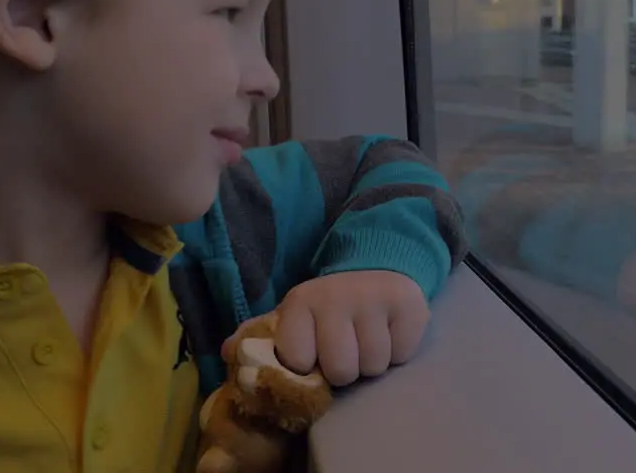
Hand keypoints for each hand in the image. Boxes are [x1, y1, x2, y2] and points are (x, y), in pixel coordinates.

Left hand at [222, 270, 429, 386]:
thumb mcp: (294, 317)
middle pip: (342, 369)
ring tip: (367, 340)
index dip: (307, 366)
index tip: (312, 355)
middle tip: (346, 350)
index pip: (297, 360)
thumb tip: (226, 351)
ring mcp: (375, 299)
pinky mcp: (409, 305)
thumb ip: (259, 336)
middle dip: (345, 369)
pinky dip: (398, 352)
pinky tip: (389, 332)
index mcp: (301, 301)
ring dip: (372, 363)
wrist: (378, 267)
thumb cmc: (329, 307)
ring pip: (374, 366)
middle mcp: (337, 296)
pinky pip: (402, 354)